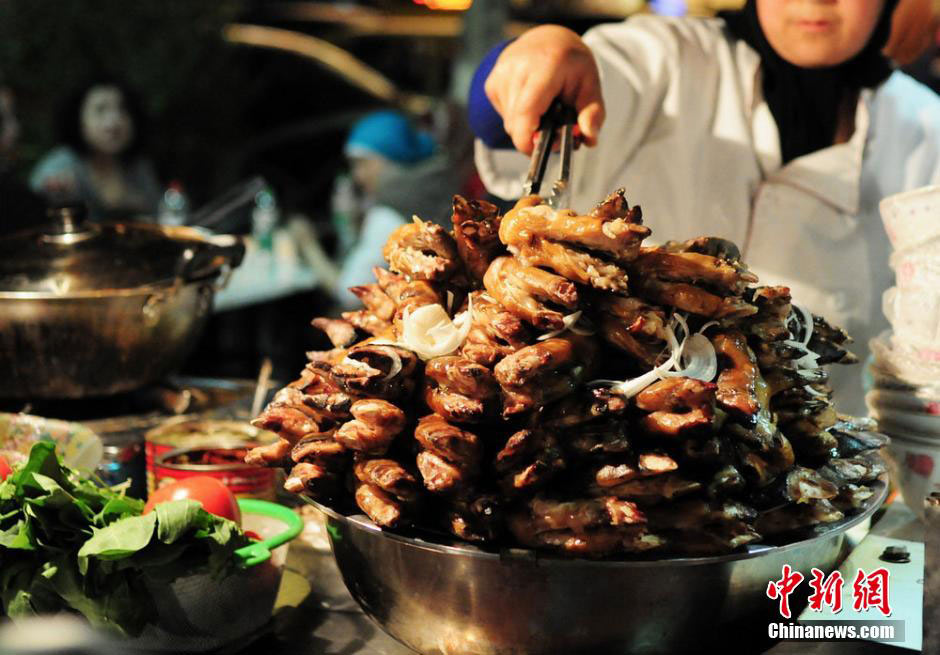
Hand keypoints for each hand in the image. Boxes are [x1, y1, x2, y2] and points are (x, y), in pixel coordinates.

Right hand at [484, 25, 604, 153]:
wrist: (548, 39)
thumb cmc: (571, 64)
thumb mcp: (591, 84)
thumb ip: (593, 113)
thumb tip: (590, 139)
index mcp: (545, 64)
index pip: (526, 111)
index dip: (528, 139)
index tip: (538, 152)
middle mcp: (517, 66)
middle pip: (516, 123)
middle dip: (534, 136)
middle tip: (555, 132)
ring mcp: (500, 74)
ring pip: (509, 123)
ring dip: (527, 127)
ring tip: (545, 113)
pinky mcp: (491, 83)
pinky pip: (503, 116)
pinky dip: (517, 118)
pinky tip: (531, 103)